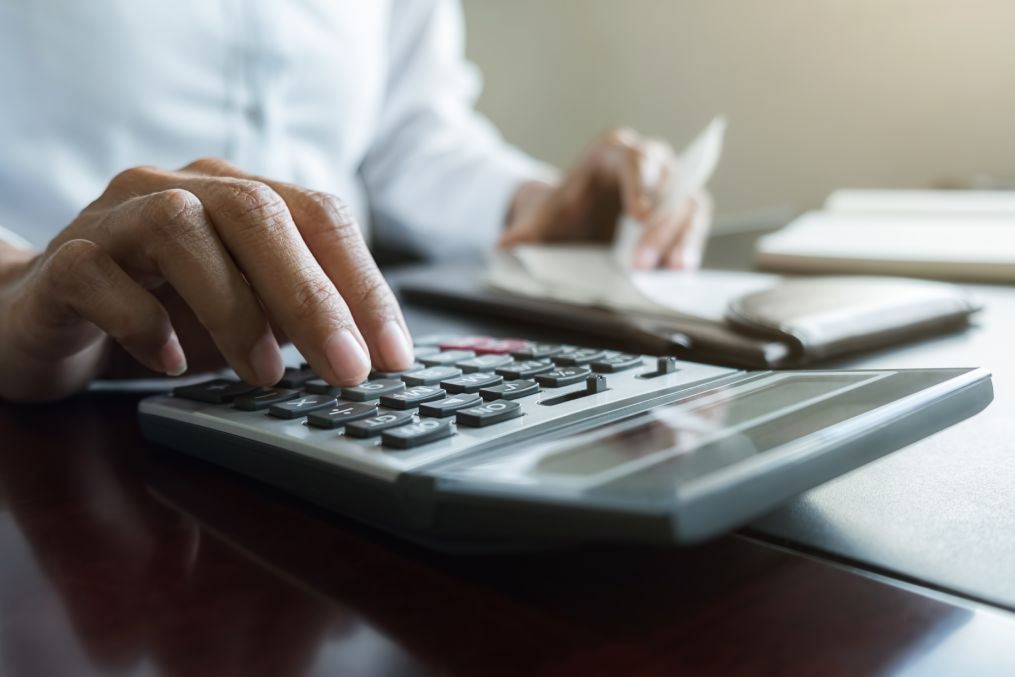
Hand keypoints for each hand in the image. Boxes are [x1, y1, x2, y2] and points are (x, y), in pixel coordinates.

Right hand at [0, 158, 413, 401]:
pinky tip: (173, 363)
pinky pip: (100, 275)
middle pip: (258, 212)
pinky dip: (143, 321)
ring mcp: (117, 218)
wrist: (44, 314)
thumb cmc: (163, 311)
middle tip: (348, 369)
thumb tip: (373, 358)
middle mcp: (182, 190)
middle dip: (313, 296)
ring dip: (234, 308)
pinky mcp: (64, 261)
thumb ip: (297, 318)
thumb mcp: (247, 313)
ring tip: (266, 375)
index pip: (319, 216)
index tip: (395, 354)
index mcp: (239, 195)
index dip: (364, 283)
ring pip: (180, 229)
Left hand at [500, 128, 712, 269]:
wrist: (576, 220)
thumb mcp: (545, 218)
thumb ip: (527, 230)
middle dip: (658, 225)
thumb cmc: (566, 210)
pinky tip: (679, 271)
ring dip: (682, 237)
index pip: (634, 159)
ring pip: (689, 204)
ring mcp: (669, 186)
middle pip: (666, 184)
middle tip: (641, 261)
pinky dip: (690, 246)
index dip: (640, 184)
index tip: (638, 216)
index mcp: (613, 152)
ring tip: (672, 269)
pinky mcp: (681, 212)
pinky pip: (694, 224)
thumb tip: (504, 245)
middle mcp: (649, 161)